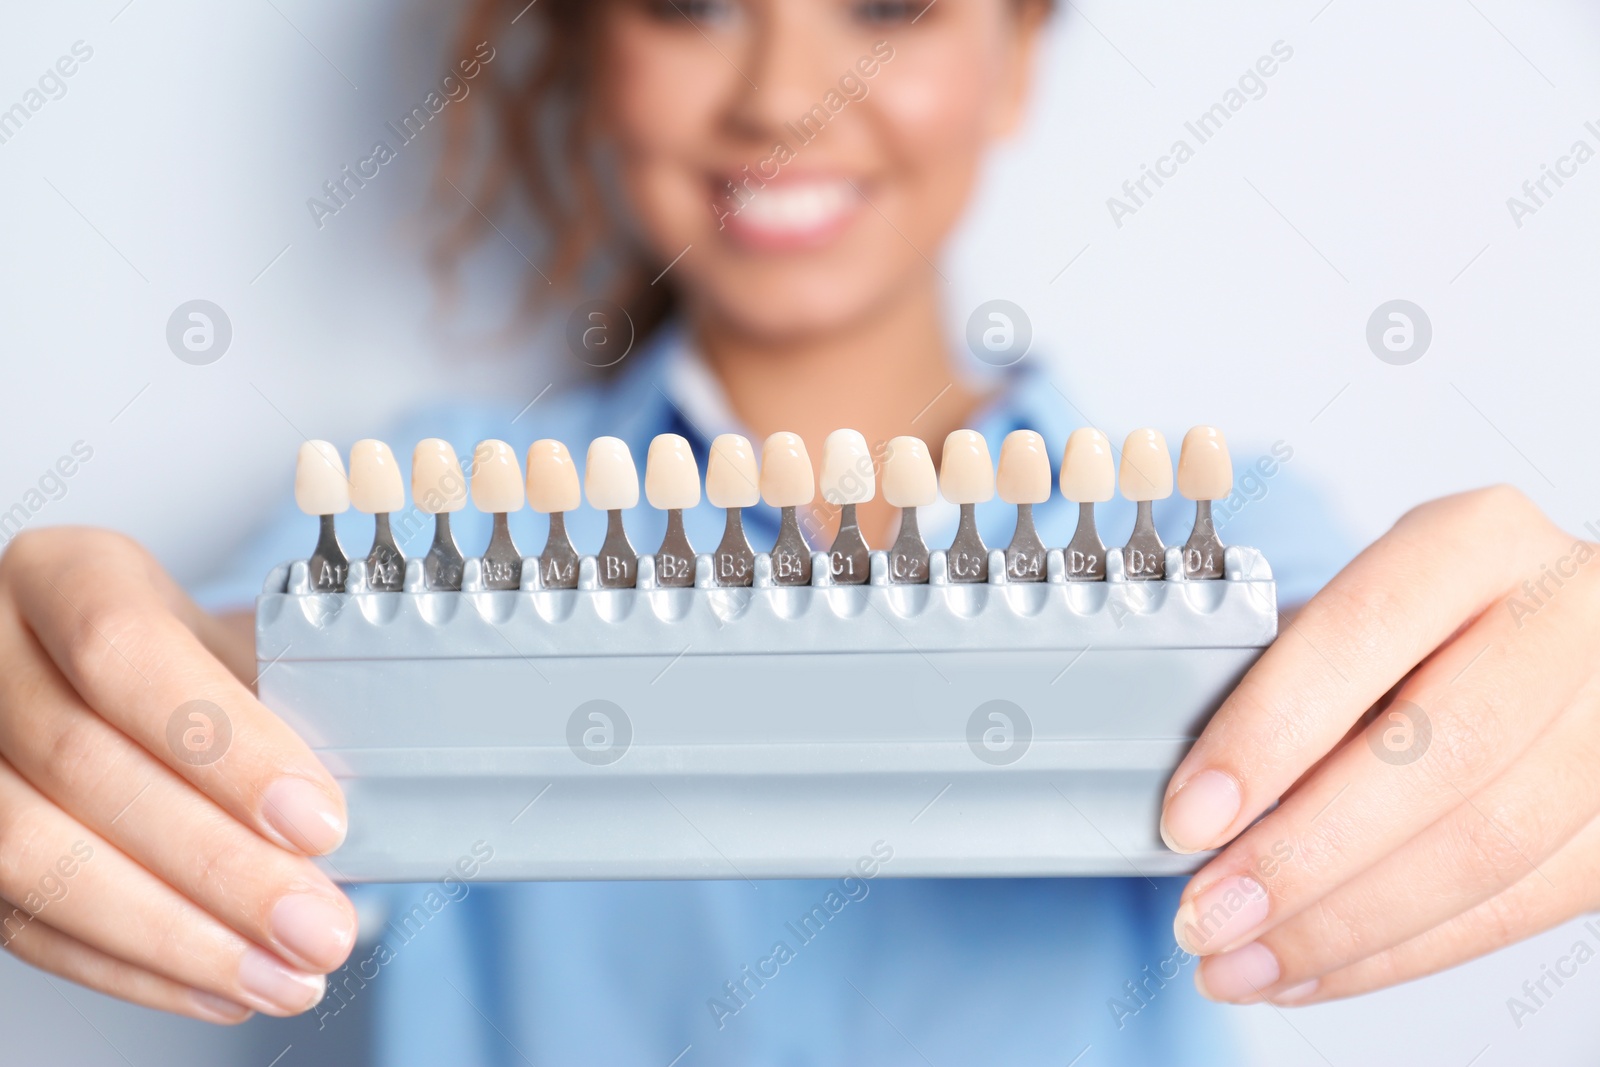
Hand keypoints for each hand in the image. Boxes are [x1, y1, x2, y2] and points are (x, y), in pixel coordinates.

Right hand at [0, 528, 353, 1021]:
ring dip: (171, 935)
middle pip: (81, 764)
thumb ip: (285, 702)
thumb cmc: (184, 666)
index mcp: (68, 574)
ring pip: (30, 855)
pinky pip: (19, 922)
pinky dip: (128, 967)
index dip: (225, 745)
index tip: (319, 822)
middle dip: (216, 864)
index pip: (125, 650)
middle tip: (318, 927)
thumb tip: (370, 796)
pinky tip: (219, 987)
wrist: (103, 684)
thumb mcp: (234, 646)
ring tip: (282, 976)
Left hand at [1160, 486, 1599, 1004]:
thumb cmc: (1417, 632)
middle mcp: (1567, 616)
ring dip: (1342, 927)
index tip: (1188, 818)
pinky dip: (1399, 953)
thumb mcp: (1351, 616)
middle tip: (1206, 914)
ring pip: (1486, 848)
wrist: (1548, 643)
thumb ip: (1283, 684)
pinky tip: (1310, 968)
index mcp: (1476, 541)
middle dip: (1302, 856)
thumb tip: (1193, 803)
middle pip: (1438, 756)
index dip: (1268, 734)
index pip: (1361, 633)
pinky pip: (1519, 908)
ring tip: (1239, 962)